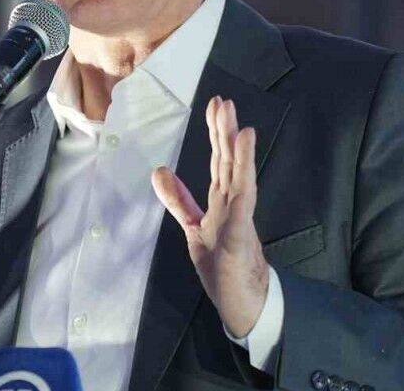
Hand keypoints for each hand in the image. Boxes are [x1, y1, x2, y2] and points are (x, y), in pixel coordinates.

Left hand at [152, 96, 268, 337]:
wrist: (243, 303)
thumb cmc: (223, 267)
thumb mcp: (193, 228)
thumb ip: (179, 200)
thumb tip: (159, 170)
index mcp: (221, 201)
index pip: (220, 160)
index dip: (217, 132)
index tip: (215, 105)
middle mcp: (233, 205)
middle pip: (229, 162)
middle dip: (225, 132)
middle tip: (224, 101)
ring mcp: (239, 219)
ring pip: (239, 178)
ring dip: (239, 153)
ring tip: (240, 126)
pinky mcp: (241, 238)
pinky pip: (243, 208)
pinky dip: (243, 185)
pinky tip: (244, 169)